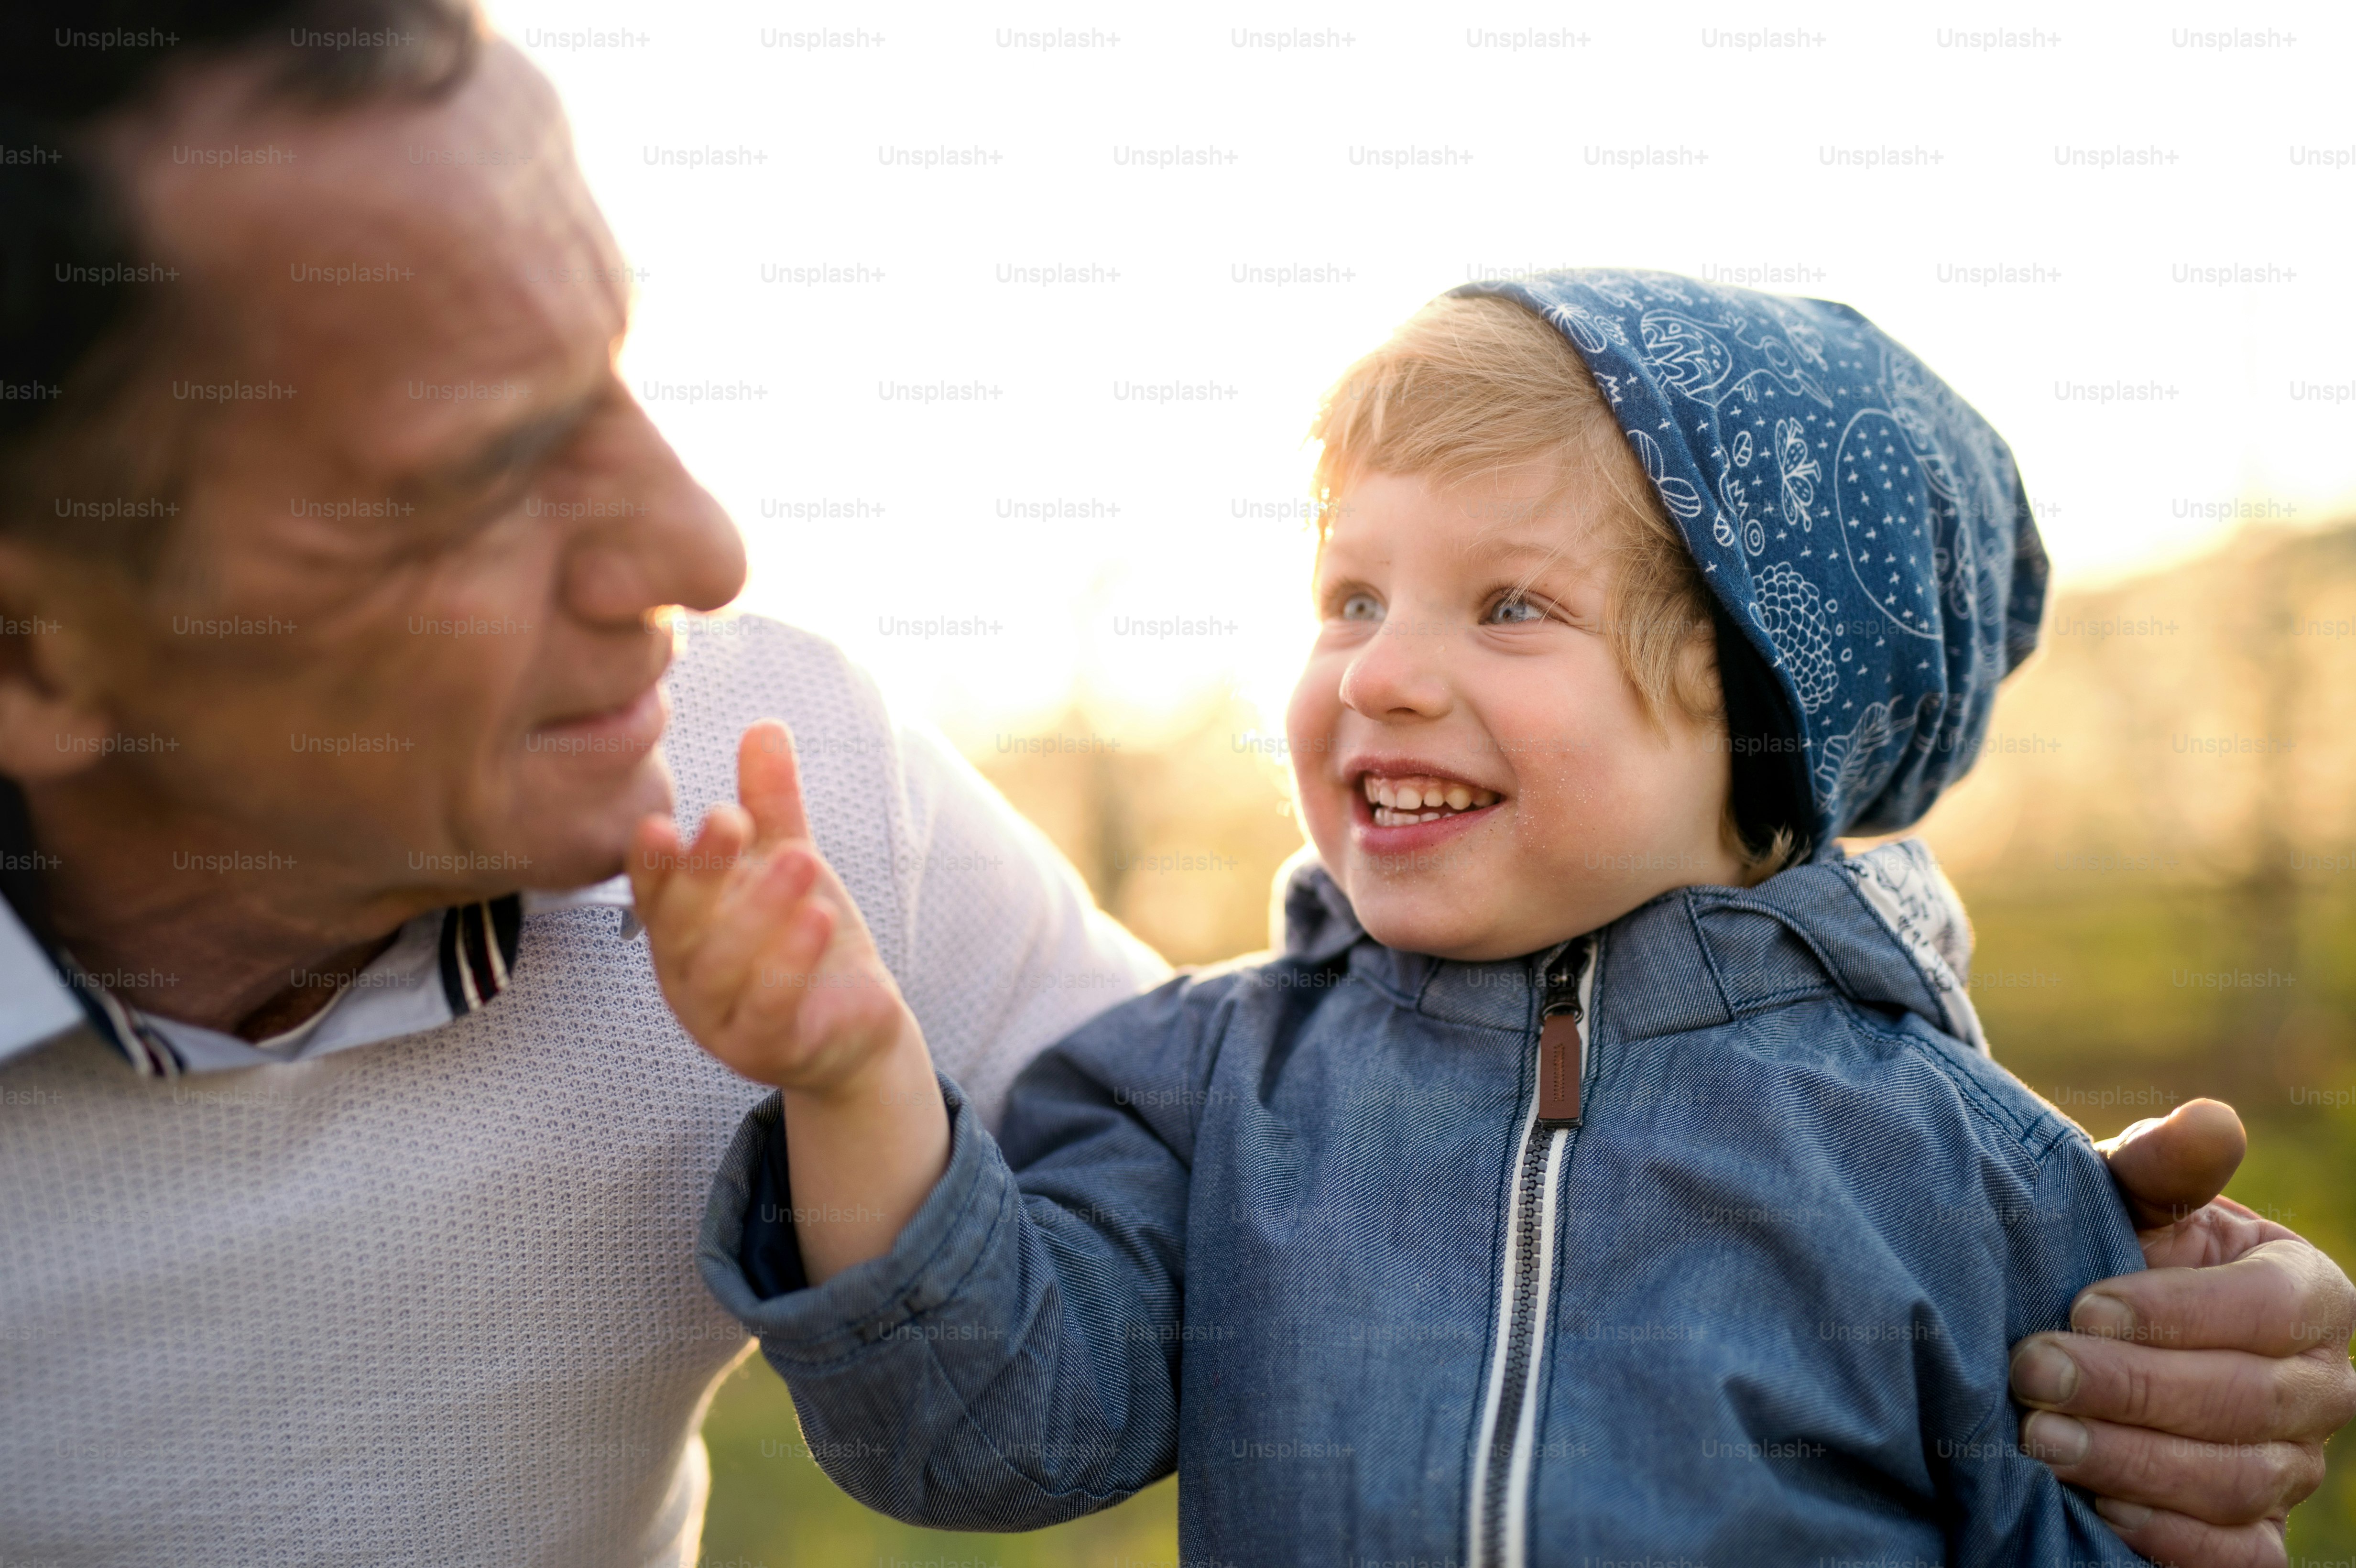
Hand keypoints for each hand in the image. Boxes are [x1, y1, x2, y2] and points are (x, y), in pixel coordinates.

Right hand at [630, 718, 911, 1094]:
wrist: (853, 1022)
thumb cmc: (801, 937)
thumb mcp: (786, 861)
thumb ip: (772, 804)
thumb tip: (765, 725)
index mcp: (680, 927)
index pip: (654, 891)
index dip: (652, 862)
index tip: (659, 821)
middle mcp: (687, 975)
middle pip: (682, 924)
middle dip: (704, 871)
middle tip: (734, 818)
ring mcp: (720, 1020)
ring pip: (723, 968)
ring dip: (760, 910)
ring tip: (803, 859)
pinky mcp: (768, 1049)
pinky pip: (769, 1011)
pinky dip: (790, 966)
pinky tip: (818, 921)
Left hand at [2010, 1099, 2355, 1566]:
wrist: (2077, 1324)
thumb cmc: (2110, 1250)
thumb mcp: (2126, 1198)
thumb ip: (2164, 1165)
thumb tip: (2212, 1122)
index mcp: (2308, 1293)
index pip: (2272, 1310)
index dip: (2178, 1313)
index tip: (2081, 1303)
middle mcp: (2318, 1387)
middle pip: (2248, 1401)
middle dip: (2132, 1389)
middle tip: (2031, 1373)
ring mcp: (2291, 1466)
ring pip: (2237, 1482)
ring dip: (2131, 1462)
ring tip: (2036, 1437)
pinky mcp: (2253, 1531)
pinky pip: (2238, 1558)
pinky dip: (2170, 1537)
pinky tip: (2094, 1506)